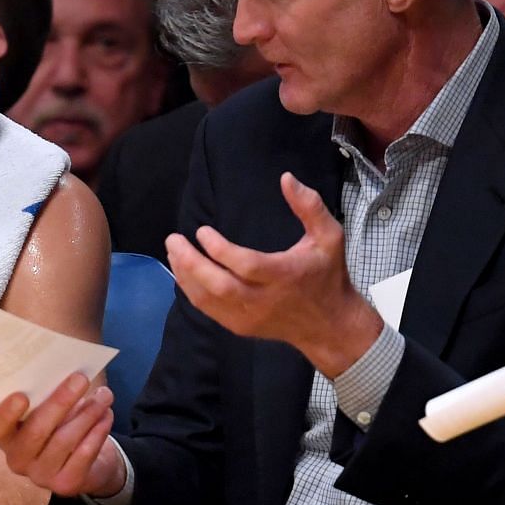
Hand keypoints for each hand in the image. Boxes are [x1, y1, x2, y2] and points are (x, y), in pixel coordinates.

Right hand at [0, 373, 122, 498]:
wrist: (83, 465)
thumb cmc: (59, 427)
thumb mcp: (47, 411)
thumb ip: (46, 396)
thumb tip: (65, 372)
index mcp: (6, 437)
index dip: (6, 414)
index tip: (21, 395)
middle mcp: (18, 460)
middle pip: (36, 431)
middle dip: (60, 402)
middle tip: (80, 379)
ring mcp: (41, 476)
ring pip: (64, 440)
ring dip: (87, 413)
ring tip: (104, 395)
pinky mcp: (65, 484)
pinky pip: (84, 454)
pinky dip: (98, 431)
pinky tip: (107, 415)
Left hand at [166, 172, 383, 376]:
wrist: (328, 325)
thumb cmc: (327, 275)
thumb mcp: (329, 236)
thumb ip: (309, 206)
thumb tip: (286, 178)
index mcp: (285, 276)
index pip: (245, 265)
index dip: (219, 249)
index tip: (202, 231)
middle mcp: (264, 300)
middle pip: (219, 286)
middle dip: (191, 263)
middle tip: (174, 240)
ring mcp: (250, 317)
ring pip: (209, 301)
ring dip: (186, 276)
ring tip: (175, 252)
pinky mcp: (241, 327)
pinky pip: (209, 311)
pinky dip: (193, 292)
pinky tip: (184, 273)